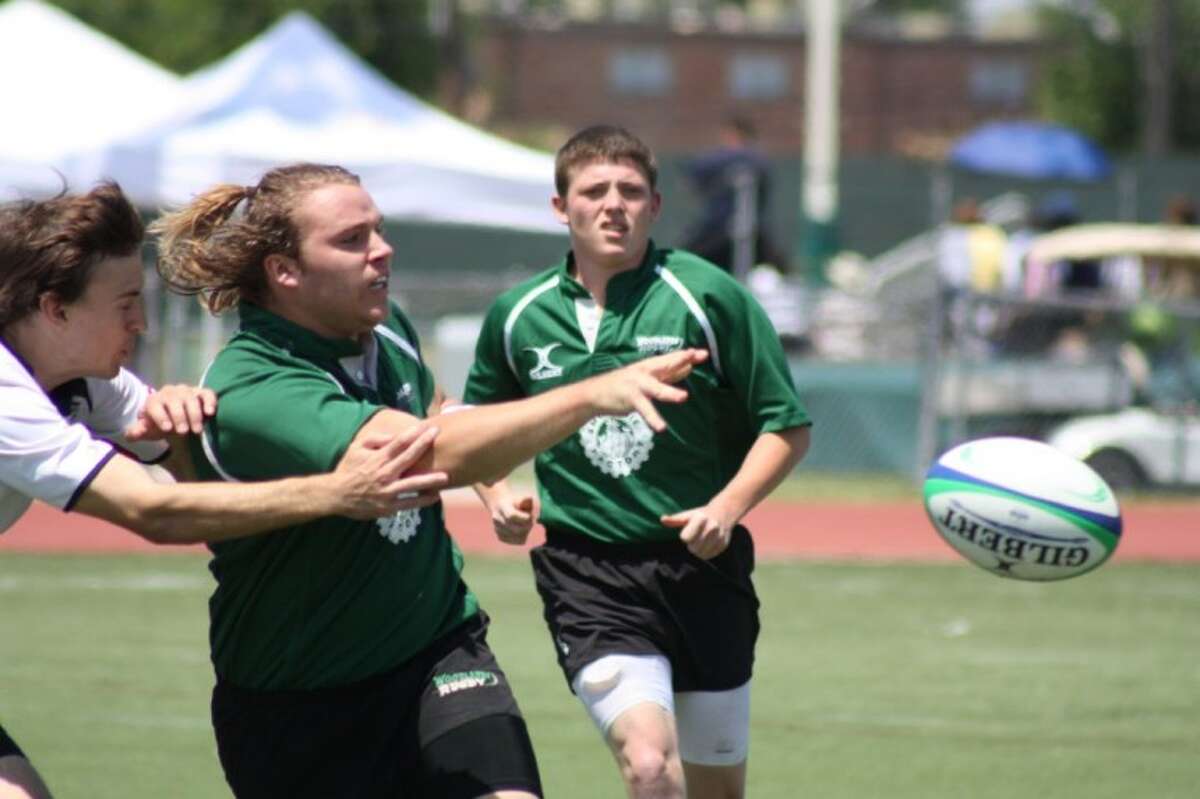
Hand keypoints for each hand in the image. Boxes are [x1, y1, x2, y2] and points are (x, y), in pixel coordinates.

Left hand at [124, 384, 216, 439]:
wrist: (174, 419)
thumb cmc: (160, 425)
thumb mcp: (148, 431)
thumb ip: (138, 432)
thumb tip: (132, 434)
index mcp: (154, 400)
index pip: (155, 404)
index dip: (160, 416)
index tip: (167, 428)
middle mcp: (170, 392)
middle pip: (174, 400)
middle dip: (179, 417)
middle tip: (183, 432)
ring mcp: (187, 391)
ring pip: (191, 398)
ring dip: (195, 415)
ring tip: (197, 430)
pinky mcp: (202, 393)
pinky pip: (207, 393)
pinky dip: (209, 402)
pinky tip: (210, 413)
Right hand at [334, 425, 449, 518]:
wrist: (336, 495)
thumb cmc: (349, 469)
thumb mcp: (356, 449)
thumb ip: (375, 439)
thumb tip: (394, 436)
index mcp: (377, 459)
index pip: (399, 443)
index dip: (414, 434)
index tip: (428, 427)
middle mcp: (384, 474)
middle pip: (408, 458)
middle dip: (424, 445)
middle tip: (438, 437)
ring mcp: (387, 491)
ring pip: (412, 484)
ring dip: (430, 480)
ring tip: (446, 477)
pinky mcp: (388, 506)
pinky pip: (408, 503)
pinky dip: (422, 500)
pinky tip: (435, 496)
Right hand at [487, 489, 539, 545]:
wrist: (502, 507)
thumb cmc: (515, 503)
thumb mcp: (521, 499)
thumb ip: (526, 501)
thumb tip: (529, 498)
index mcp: (501, 507)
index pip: (511, 516)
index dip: (523, 518)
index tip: (530, 515)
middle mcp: (497, 518)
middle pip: (515, 529)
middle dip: (527, 526)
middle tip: (531, 521)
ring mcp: (497, 529)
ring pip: (517, 537)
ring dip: (526, 532)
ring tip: (526, 524)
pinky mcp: (500, 537)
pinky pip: (517, 541)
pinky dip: (523, 536)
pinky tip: (522, 530)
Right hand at [588, 349, 707, 430]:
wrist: (595, 393)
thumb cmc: (624, 386)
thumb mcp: (647, 377)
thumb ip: (667, 375)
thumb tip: (688, 368)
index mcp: (650, 367)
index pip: (671, 359)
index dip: (686, 356)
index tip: (703, 353)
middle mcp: (645, 372)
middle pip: (666, 365)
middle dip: (681, 360)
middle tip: (696, 356)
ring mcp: (637, 385)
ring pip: (656, 388)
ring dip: (669, 392)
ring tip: (683, 397)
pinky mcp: (630, 398)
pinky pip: (644, 409)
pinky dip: (652, 418)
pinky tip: (661, 427)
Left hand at [661, 503, 736, 559]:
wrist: (723, 513)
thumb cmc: (700, 515)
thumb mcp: (687, 515)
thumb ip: (675, 520)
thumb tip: (662, 519)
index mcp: (701, 518)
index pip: (686, 538)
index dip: (685, 536)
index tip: (688, 531)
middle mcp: (712, 527)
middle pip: (694, 548)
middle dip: (691, 545)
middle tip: (695, 537)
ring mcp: (719, 536)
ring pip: (701, 554)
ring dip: (698, 550)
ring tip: (701, 541)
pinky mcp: (723, 544)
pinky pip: (710, 556)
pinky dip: (706, 552)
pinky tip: (708, 544)